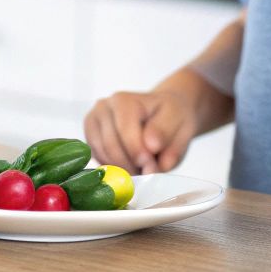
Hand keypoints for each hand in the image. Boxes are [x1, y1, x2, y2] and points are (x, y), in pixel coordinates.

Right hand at [83, 89, 198, 174]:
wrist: (164, 114)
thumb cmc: (171, 118)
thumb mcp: (180, 122)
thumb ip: (166, 134)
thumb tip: (150, 146)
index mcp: (124, 100)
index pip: (125, 131)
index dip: (138, 152)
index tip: (152, 165)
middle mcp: (103, 107)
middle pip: (110, 145)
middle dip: (130, 164)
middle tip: (147, 171)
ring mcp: (93, 121)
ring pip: (102, 155)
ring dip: (122, 168)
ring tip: (141, 168)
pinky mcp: (90, 137)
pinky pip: (98, 159)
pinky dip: (114, 167)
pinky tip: (130, 164)